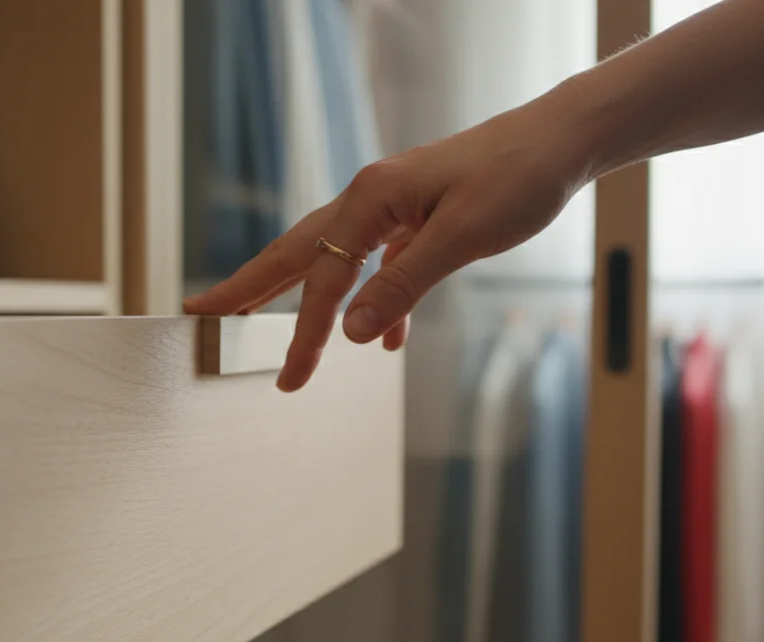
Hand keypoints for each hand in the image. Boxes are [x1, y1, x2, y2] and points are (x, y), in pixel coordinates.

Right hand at [183, 92, 591, 391]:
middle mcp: (369, 197)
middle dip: (250, 289)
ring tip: (259, 320)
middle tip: (204, 314)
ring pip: (328, 255)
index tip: (288, 378)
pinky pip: (374, 260)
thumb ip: (402, 286)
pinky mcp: (413, 215)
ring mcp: (389, 205)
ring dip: (297, 293)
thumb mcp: (460, 238)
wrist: (559, 141)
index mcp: (371, 197)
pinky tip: (382, 336)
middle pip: (296, 252)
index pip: (324, 277)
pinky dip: (368, 297)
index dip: (305, 333)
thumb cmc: (515, 179)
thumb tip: (353, 334)